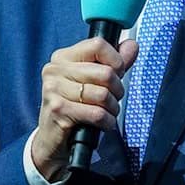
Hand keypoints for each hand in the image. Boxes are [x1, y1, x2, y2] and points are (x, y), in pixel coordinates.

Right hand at [31, 37, 137, 181]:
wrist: (52, 139)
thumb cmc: (75, 107)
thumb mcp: (94, 81)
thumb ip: (114, 63)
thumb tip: (132, 45)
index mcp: (63, 57)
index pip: (98, 45)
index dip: (116, 61)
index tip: (117, 73)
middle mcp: (55, 70)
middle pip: (105, 73)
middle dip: (117, 90)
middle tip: (112, 99)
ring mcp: (54, 89)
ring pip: (103, 95)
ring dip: (112, 108)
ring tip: (107, 112)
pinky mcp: (58, 110)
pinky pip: (97, 113)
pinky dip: (107, 121)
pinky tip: (102, 123)